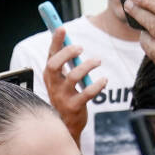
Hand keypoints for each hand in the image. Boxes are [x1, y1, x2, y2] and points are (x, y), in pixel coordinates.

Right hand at [44, 25, 105, 141]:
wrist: (66, 127)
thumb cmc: (66, 99)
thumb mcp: (62, 81)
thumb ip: (66, 65)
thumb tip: (72, 43)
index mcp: (50, 77)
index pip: (50, 55)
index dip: (55, 41)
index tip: (61, 28)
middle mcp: (53, 85)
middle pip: (54, 65)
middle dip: (67, 53)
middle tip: (80, 48)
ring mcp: (62, 97)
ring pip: (73, 77)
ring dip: (87, 66)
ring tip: (97, 61)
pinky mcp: (74, 106)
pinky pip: (87, 93)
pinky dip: (98, 85)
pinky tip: (104, 80)